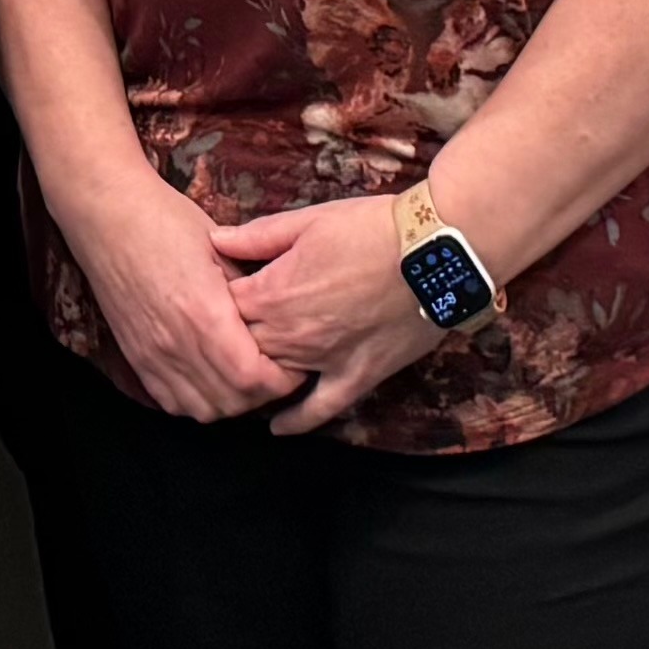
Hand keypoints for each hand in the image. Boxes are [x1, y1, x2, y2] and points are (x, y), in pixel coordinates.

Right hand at [47, 164, 297, 424]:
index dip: (283, 379)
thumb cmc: (167, 221)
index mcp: (205, 314)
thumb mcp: (223, 249)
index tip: (295, 361)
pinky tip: (211, 379)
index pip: (254, 378)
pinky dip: (198, 401)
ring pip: (204, 410)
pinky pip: (172, 403)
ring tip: (246, 377)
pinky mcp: (136, 357)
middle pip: (233, 402)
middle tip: (278, 370)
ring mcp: (152, 355)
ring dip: (232, 402)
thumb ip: (250, 294)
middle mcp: (177, 344)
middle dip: (264, 393)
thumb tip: (278, 323)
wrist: (109, 217)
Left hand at [208, 192, 445, 436]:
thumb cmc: (371, 228)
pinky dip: (297, 421)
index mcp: (272, 292)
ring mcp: (321, 360)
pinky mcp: (355, 377)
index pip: (223, 306)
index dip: (218, 298)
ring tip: (242, 370)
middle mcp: (289, 333)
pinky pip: (319, 409)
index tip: (218, 293)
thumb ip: (258, 236)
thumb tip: (215, 240)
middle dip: (230, 337)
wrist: (433, 253)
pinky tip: (278, 427)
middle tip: (227, 331)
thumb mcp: (309, 220)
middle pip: (241, 345)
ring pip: (272, 375)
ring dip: (256, 371)